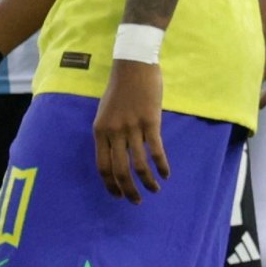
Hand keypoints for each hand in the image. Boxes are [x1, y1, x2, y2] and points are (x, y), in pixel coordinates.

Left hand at [93, 60, 168, 203]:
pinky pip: (156, 151)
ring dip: (148, 182)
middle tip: (137, 201)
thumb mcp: (105, 112)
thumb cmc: (119, 89)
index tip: (118, 196)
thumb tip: (115, 156)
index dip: (110, 185)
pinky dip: (162, 166)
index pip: (102, 166)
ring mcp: (132, 127)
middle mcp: (114, 131)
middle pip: (120, 170)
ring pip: (140, 165)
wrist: (133, 65)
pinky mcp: (151, 122)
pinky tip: (166, 174)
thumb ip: (108, 133)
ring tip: (155, 190)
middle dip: (129, 190)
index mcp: (100, 130)